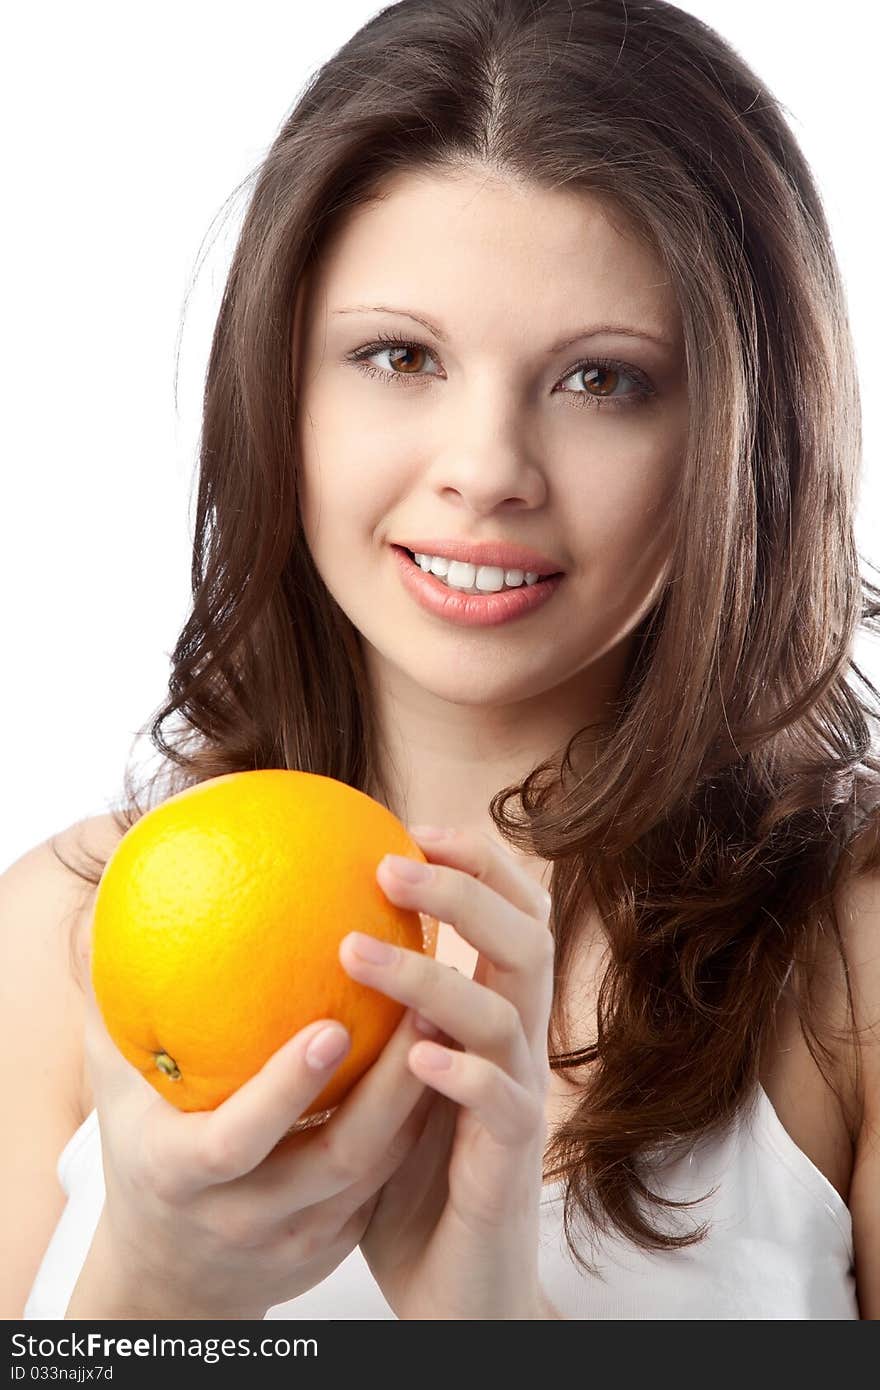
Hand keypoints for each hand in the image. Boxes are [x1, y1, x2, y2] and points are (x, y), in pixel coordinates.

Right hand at [71, 952, 436, 1319]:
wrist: (169, 1276)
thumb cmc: (142, 1153)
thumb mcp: (116, 1091)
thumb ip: (116, 1013)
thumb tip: (109, 912)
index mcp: (183, 1174)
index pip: (237, 1140)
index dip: (285, 1090)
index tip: (332, 1025)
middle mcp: (243, 1216)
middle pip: (334, 1160)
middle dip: (388, 1089)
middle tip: (425, 1004)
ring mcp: (298, 1238)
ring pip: (376, 1173)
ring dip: (420, 1101)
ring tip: (450, 1020)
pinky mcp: (338, 1243)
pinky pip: (388, 1183)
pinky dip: (419, 1127)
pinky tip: (445, 1063)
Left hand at [340, 826, 555, 1319]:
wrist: (458, 1290)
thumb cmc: (411, 1179)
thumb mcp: (384, 1083)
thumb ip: (368, 1020)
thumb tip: (289, 950)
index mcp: (491, 1020)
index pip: (509, 919)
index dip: (479, 865)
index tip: (416, 827)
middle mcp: (516, 1049)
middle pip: (525, 943)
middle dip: (468, 892)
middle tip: (395, 863)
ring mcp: (516, 1104)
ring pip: (506, 1015)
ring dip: (435, 975)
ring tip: (358, 950)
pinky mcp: (508, 1166)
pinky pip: (502, 1106)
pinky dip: (463, 1073)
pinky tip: (417, 1056)